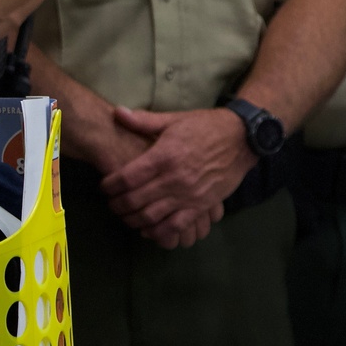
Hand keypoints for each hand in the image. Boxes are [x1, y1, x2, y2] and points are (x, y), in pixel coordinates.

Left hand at [100, 107, 252, 247]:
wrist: (242, 138)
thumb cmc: (204, 127)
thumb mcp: (173, 120)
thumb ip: (143, 121)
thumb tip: (117, 112)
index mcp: (164, 156)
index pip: (127, 177)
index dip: (110, 186)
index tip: (104, 187)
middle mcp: (173, 179)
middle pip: (135, 200)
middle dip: (117, 205)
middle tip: (111, 204)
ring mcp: (188, 195)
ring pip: (151, 216)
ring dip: (133, 220)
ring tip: (125, 217)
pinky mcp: (201, 206)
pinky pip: (175, 226)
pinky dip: (158, 232)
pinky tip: (148, 230)